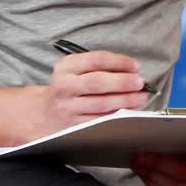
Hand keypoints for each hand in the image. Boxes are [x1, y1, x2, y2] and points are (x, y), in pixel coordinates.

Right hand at [34, 51, 149, 136]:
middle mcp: (64, 86)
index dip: (119, 62)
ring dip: (126, 100)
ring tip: (141, 97)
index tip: (136, 66)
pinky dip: (118, 115)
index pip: (96, 60)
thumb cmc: (70, 85)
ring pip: (101, 104)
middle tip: (140, 83)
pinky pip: (100, 120)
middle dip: (123, 82)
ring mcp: (68, 107)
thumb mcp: (76, 68)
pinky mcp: (73, 125)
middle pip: (97, 82)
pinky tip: (129, 111)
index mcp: (66, 66)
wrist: (45, 112)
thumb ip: (101, 65)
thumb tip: (132, 70)